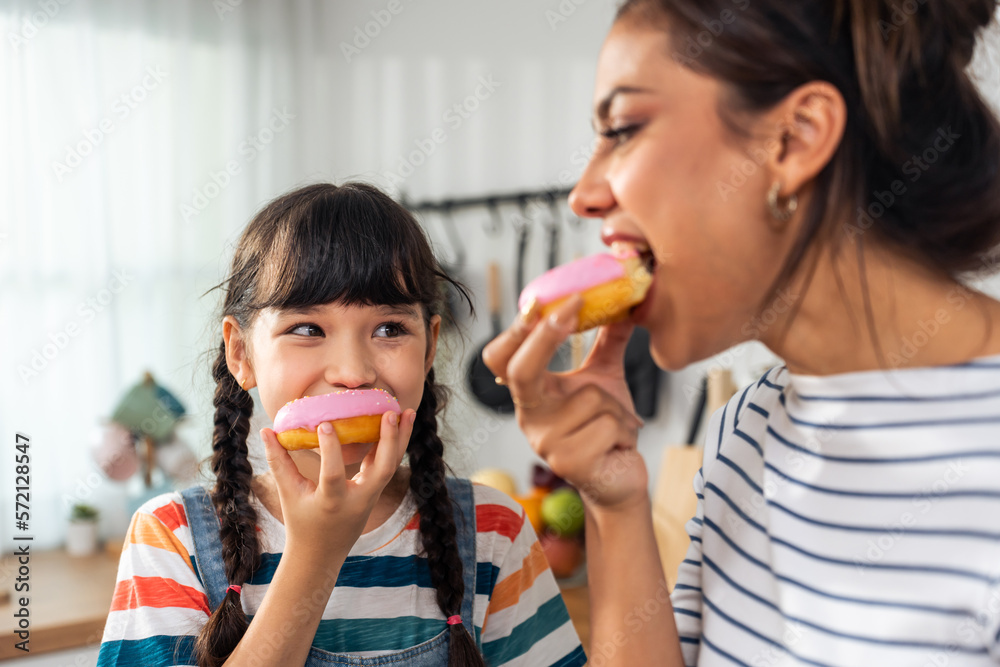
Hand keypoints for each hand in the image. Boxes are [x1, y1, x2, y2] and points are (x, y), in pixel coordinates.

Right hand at [260, 409, 414, 564]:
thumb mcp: (288, 493)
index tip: (326, 424)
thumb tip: (266, 430)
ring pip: (393, 465)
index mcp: (332, 503)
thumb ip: (278, 462)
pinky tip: (396, 422)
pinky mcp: (376, 491)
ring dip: (402, 438)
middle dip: (390, 440)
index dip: (330, 450)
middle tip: (390, 411)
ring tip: (408, 411)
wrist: (321, 553)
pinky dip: (394, 444)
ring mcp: (371, 497)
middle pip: (383, 470)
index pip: (334, 475)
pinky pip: (389, 465)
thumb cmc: (301, 521)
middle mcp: (358, 500)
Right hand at [482, 295, 647, 510]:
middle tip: (574, 304)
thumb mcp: (603, 379)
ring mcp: (545, 442)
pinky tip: (619, 443)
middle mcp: (530, 417)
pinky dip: (625, 427)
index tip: (539, 300)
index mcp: (532, 394)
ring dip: (617, 406)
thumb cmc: (606, 428)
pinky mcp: (569, 463)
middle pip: (521, 371)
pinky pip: (606, 423)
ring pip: (589, 397)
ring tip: (618, 424)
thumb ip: (606, 342)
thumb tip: (622, 300)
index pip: (503, 359)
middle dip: (544, 336)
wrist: (620, 478)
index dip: (516, 331)